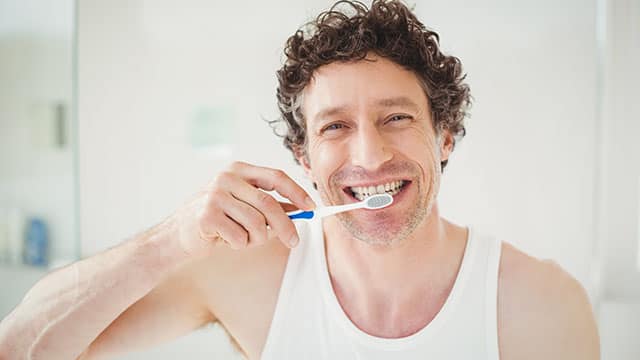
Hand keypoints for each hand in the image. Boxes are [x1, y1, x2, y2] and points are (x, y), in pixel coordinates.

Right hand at [175, 161, 315, 256]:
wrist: (178, 235)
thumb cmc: (215, 219)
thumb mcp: (244, 206)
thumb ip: (270, 205)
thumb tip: (301, 210)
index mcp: (239, 170)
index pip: (276, 177)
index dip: (297, 192)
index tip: (312, 208)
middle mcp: (227, 178)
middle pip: (269, 204)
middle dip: (287, 226)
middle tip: (294, 241)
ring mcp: (215, 195)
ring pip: (256, 224)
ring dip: (257, 239)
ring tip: (244, 239)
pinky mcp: (207, 215)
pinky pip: (240, 237)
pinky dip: (239, 245)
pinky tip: (226, 240)